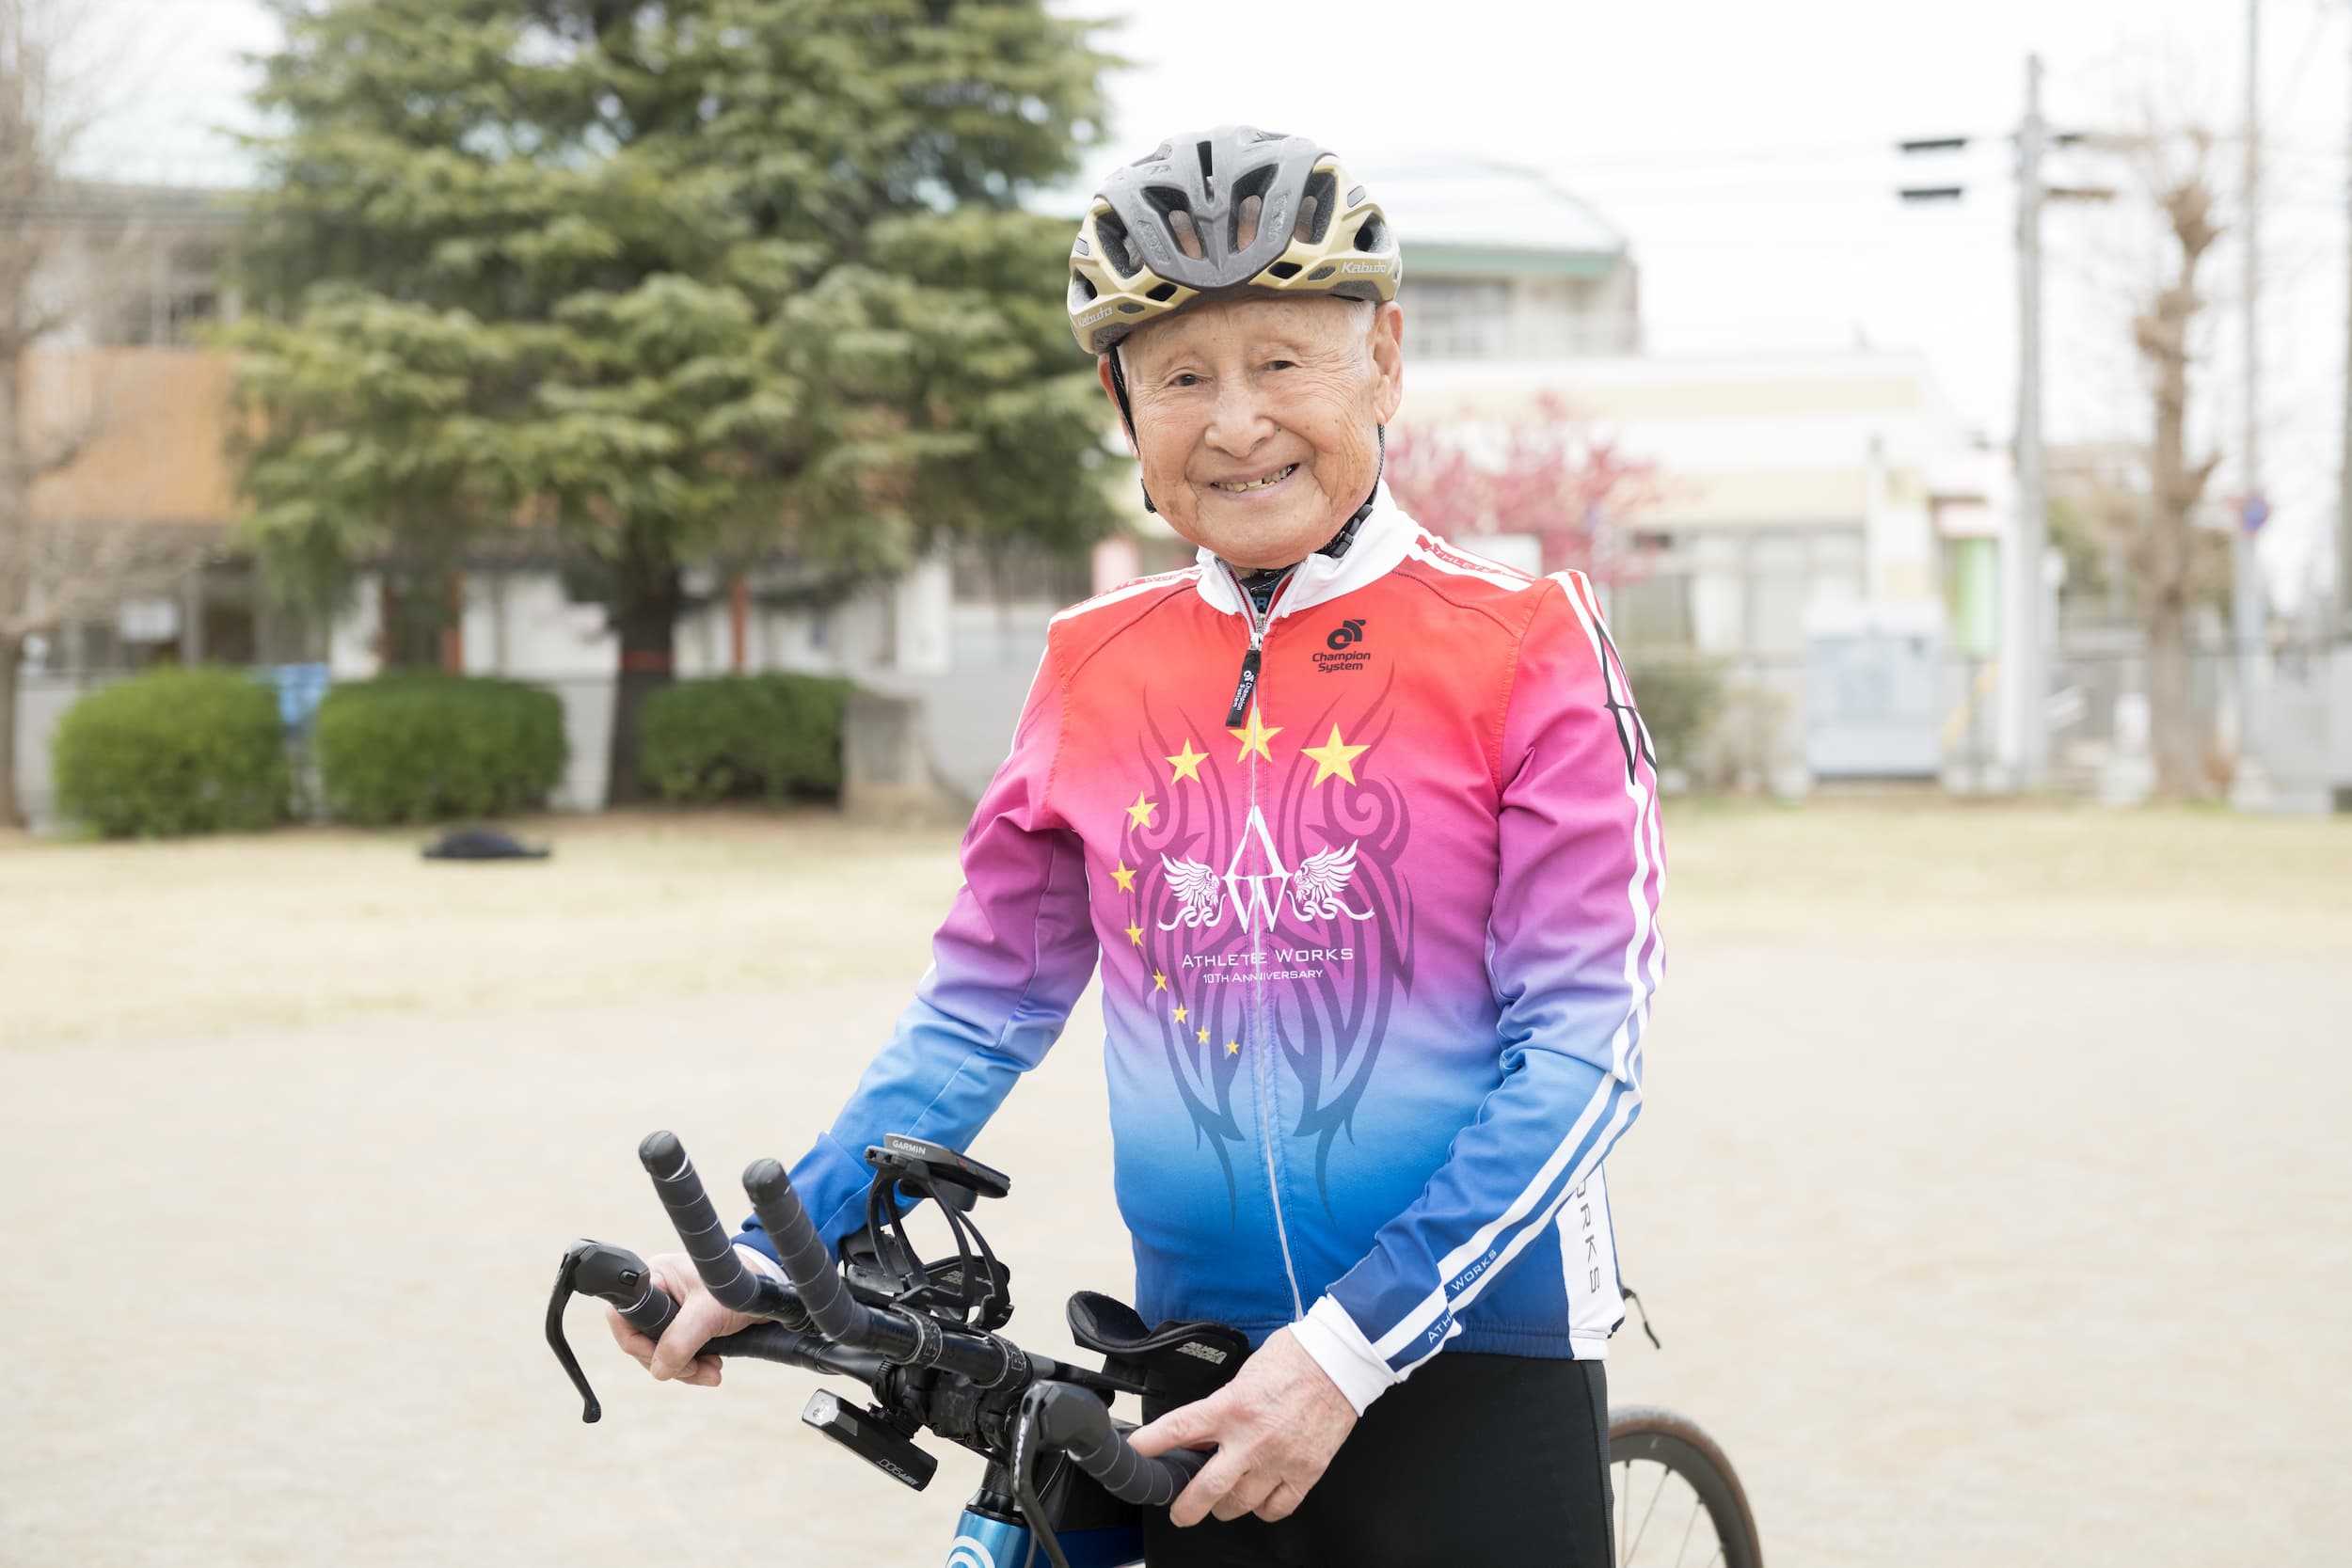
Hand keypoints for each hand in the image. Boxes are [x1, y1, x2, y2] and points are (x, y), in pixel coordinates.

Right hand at [602, 1249, 759, 1388]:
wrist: (772, 1290)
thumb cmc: (742, 1285)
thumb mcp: (709, 1313)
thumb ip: (681, 1341)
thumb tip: (659, 1371)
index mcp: (656, 1278)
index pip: (625, 1318)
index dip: (639, 1346)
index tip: (664, 1361)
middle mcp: (660, 1293)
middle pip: (643, 1341)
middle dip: (671, 1363)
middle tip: (697, 1370)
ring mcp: (672, 1310)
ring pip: (662, 1352)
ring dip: (686, 1369)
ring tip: (712, 1373)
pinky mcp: (687, 1325)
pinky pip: (679, 1353)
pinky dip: (694, 1366)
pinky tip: (713, 1369)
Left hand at [1127, 1326, 1356, 1525]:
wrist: (1340, 1360)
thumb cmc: (1296, 1357)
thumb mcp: (1245, 1373)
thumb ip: (1223, 1405)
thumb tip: (1202, 1432)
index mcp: (1232, 1406)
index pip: (1180, 1428)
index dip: (1152, 1444)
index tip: (1136, 1454)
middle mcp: (1252, 1438)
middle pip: (1207, 1488)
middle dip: (1187, 1508)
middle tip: (1180, 1513)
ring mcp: (1280, 1459)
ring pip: (1241, 1504)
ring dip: (1227, 1506)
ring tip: (1225, 1501)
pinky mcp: (1306, 1471)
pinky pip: (1277, 1508)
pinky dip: (1264, 1509)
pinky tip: (1260, 1500)